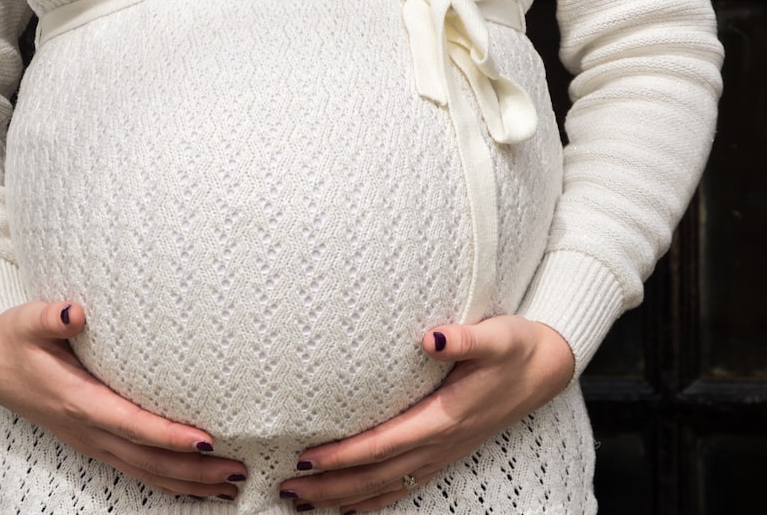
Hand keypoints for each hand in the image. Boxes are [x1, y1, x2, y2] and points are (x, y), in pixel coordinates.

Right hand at [0, 300, 247, 499]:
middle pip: (147, 459)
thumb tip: (73, 311)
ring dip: (188, 482)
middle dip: (193, 470)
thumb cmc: (14, 339)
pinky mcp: (94, 442)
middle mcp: (87, 428)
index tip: (206, 440)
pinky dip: (168, 481)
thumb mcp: (24, 321)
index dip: (168, 436)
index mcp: (76, 400)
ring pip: (145, 471)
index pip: (130, 423)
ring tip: (230, 486)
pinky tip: (197, 485)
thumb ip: (48, 317)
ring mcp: (90, 441)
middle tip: (238, 471)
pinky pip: (135, 469)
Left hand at [277, 315, 574, 512]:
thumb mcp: (495, 336)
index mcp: (445, 417)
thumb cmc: (515, 347)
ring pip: (386, 486)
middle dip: (331, 485)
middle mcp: (440, 442)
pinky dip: (373, 501)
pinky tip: (348, 507)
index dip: (344, 455)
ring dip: (343, 497)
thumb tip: (432, 338)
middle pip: (376, 475)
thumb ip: (464, 339)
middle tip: (288, 487)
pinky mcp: (444, 452)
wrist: (546, 367)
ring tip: (303, 501)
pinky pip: (404, 485)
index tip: (307, 456)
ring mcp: (443, 453)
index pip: (383, 443)